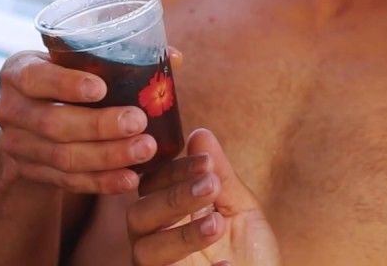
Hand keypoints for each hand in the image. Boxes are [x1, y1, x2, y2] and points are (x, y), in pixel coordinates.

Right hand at [0, 50, 154, 193]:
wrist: (32, 121)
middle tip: (139, 122)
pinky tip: (129, 179)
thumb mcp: (78, 63)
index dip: (66, 84)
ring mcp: (17, 145)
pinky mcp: (30, 172)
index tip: (102, 89)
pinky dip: (100, 181)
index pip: (35, 78)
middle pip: (53, 123)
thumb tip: (174, 57)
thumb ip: (121, 58)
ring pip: (62, 156)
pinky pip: (67, 181)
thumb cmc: (68, 80)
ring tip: (144, 150)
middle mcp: (10, 109)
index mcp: (19, 72)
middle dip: (99, 126)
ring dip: (106, 156)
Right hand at [128, 128, 278, 265]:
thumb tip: (200, 133)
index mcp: (166, 215)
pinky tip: (227, 265)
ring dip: (182, 235)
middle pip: (139, 215)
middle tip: (210, 186)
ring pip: (145, 251)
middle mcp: (154, 240)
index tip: (206, 162)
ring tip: (217, 224)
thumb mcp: (240, 208)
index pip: (152, 185)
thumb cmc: (248, 249)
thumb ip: (221, 175)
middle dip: (174, 198)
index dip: (176, 171)